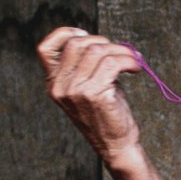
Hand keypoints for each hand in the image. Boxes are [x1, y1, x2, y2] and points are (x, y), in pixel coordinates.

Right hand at [37, 27, 146, 172]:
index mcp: (53, 83)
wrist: (116, 144)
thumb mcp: (85, 87)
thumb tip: (99, 40)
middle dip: (103, 42)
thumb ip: (84, 65)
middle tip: (119, 53)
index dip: (65, 34)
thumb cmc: (105, 113)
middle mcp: (60, 87)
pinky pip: (113, 63)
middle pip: (77, 43)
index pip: (45, 48)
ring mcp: (75, 91)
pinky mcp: (94, 95)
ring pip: (97, 51)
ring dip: (121, 51)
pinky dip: (129, 60)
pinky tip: (135, 68)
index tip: (88, 36)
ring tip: (131, 60)